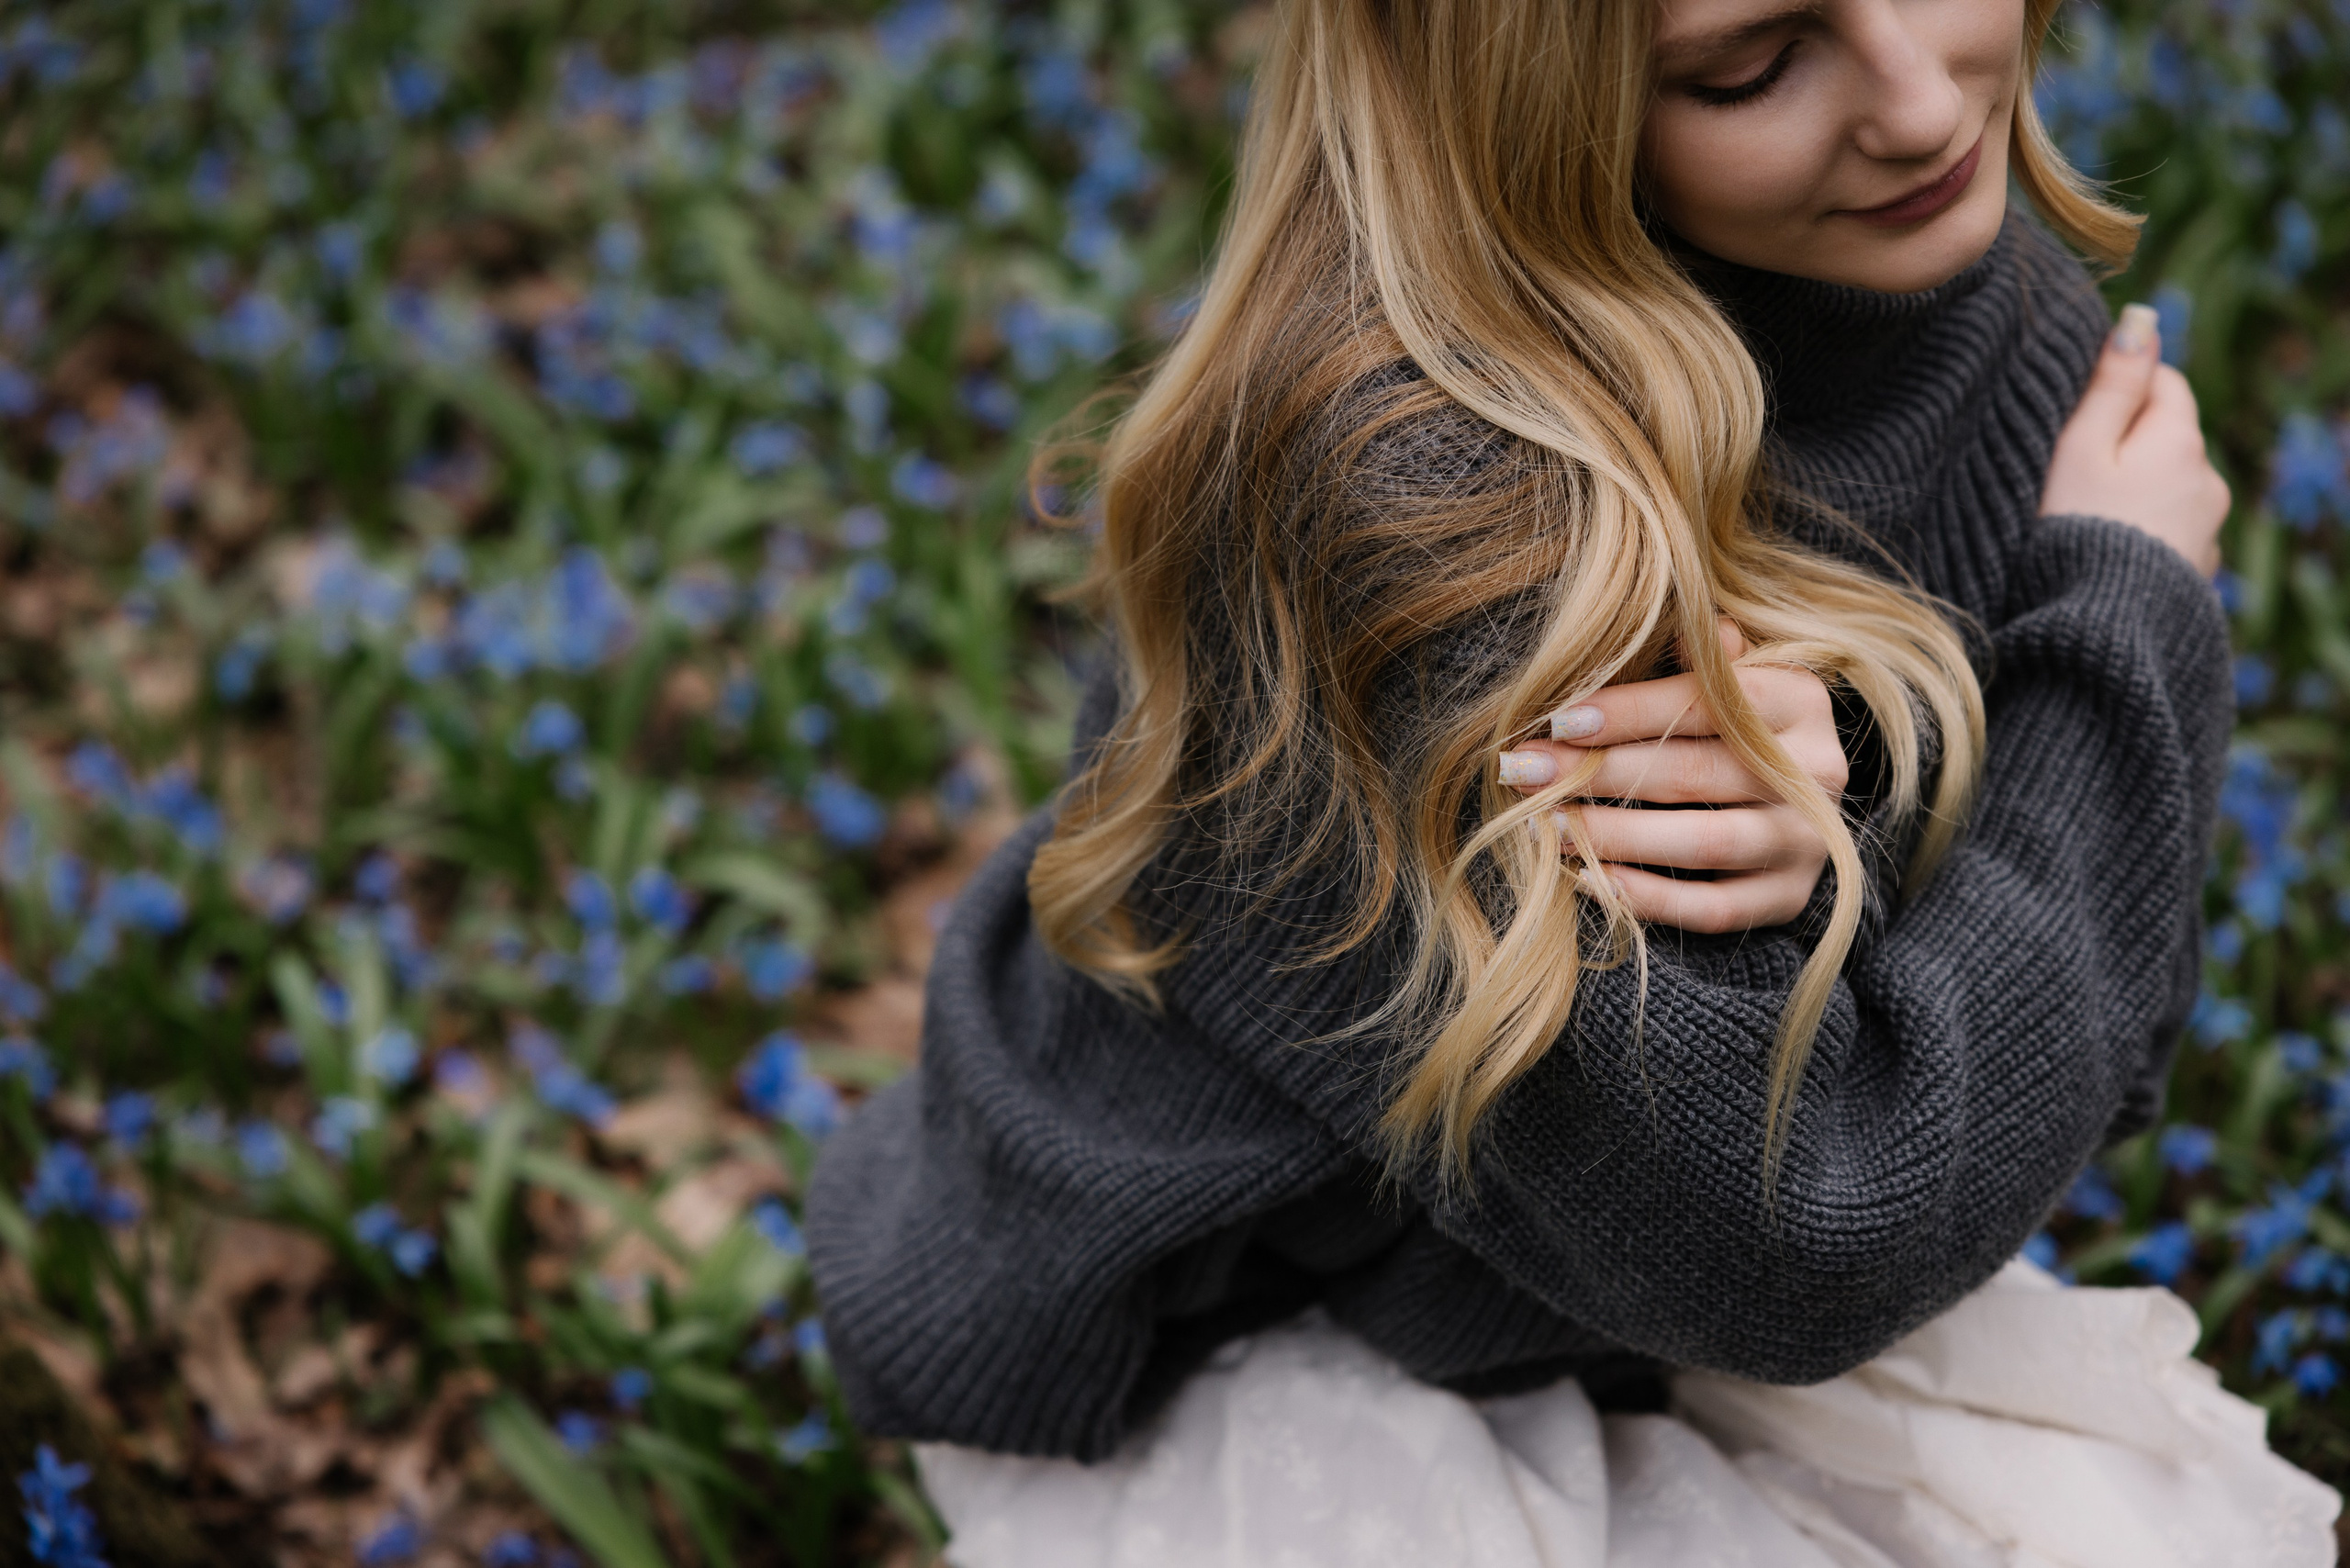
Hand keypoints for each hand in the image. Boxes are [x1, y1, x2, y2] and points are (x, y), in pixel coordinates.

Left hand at [1495, 622, 1848, 933]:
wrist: (1795, 797)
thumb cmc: (1733, 721)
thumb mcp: (1726, 674)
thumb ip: (1694, 656)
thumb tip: (1662, 625)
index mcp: (1799, 699)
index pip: (1707, 702)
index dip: (1629, 711)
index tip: (1557, 719)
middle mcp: (1817, 770)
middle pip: (1695, 772)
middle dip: (1597, 772)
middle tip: (1525, 772)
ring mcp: (1807, 840)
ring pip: (1704, 842)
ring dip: (1614, 835)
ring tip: (1545, 827)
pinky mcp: (1789, 898)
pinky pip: (1713, 909)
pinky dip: (1646, 897)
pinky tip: (1587, 880)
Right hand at [2039, 303, 2229, 575]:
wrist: (2095, 632)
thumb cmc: (2072, 532)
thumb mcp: (2079, 448)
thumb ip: (2112, 384)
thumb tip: (2142, 320)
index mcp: (2180, 441)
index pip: (2163, 381)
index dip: (2117, 387)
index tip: (2071, 416)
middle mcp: (2208, 481)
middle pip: (2167, 437)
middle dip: (2125, 444)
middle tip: (2067, 471)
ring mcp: (2205, 531)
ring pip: (2169, 488)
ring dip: (2134, 492)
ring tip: (2082, 520)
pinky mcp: (2193, 574)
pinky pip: (2167, 534)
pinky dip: (2140, 534)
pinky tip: (2103, 555)